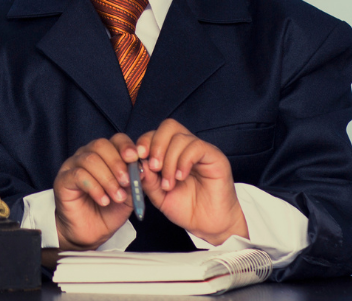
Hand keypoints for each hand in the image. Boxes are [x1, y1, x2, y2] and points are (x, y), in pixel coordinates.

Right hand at [52, 134, 139, 250]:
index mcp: (105, 156)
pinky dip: (94, 187)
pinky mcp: (63, 180)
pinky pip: (78, 175)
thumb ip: (135, 182)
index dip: (126, 146)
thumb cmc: (109, 212)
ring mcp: (72, 166)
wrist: (91, 233)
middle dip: (117, 163)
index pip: (115, 140)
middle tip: (126, 182)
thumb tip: (144, 167)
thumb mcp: (129, 197)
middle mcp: (87, 156)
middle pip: (100, 145)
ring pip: (89, 160)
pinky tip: (103, 200)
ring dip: (107, 179)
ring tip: (117, 197)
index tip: (135, 158)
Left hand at [136, 119, 247, 245]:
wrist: (208, 225)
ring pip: (180, 137)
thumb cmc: (186, 209)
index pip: (155, 134)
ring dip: (169, 160)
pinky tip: (180, 177)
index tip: (136, 159)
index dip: (144, 143)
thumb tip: (138, 163)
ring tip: (169, 183)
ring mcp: (201, 151)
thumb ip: (147, 180)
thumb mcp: (158, 196)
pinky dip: (183, 161)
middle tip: (154, 168)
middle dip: (155, 144)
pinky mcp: (214, 157)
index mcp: (171, 153)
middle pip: (168, 126)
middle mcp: (186, 148)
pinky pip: (196, 147)